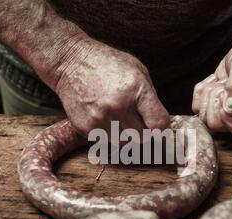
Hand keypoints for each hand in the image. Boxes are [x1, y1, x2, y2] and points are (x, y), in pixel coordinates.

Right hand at [53, 37, 169, 141]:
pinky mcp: (86, 127)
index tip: (158, 128)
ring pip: (124, 143)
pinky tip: (103, 118)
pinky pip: (104, 141)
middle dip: (142, 132)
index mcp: (137, 90)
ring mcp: (101, 118)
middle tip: (137, 122)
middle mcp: (119, 106)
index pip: (159, 123)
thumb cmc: (106, 64)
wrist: (70, 62)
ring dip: (124, 135)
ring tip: (118, 118)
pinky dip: (106, 133)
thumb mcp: (137, 71)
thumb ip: (150, 98)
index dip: (161, 129)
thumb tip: (160, 123)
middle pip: (142, 137)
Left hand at [192, 34, 231, 141]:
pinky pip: (197, 107)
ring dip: (208, 96)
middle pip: (218, 127)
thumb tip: (231, 108)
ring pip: (205, 118)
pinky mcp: (214, 108)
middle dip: (215, 103)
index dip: (230, 120)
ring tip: (221, 82)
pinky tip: (214, 82)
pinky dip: (201, 92)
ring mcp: (228, 115)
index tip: (226, 99)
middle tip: (224, 86)